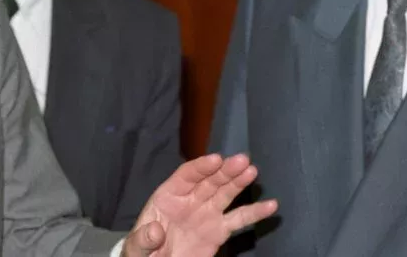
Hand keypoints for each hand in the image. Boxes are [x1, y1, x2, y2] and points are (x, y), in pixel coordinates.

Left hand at [122, 153, 276, 256]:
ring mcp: (206, 214)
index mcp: (168, 197)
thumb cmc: (143, 251)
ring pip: (225, 194)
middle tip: (242, 160)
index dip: (201, 167)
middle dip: (225, 170)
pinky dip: (254, 213)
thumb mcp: (136, 248)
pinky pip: (238, 220)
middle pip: (209, 181)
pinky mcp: (219, 231)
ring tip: (252, 170)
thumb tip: (154, 231)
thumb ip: (142, 239)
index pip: (186, 176)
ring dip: (238, 182)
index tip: (216, 160)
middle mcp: (190, 200)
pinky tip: (271, 205)